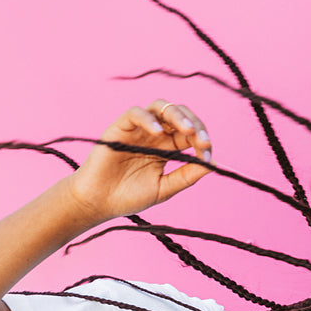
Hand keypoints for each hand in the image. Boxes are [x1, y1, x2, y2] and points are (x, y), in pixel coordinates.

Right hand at [67, 99, 215, 220]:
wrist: (98, 203)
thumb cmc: (128, 197)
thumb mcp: (164, 189)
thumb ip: (186, 176)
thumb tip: (212, 164)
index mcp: (168, 147)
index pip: (190, 134)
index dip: (202, 140)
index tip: (208, 155)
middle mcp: (155, 134)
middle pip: (180, 116)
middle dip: (195, 125)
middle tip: (203, 141)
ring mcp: (138, 129)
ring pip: (161, 107)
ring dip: (178, 116)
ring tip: (188, 131)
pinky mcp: (120, 127)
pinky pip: (136, 113)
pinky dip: (149, 119)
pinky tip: (159, 133)